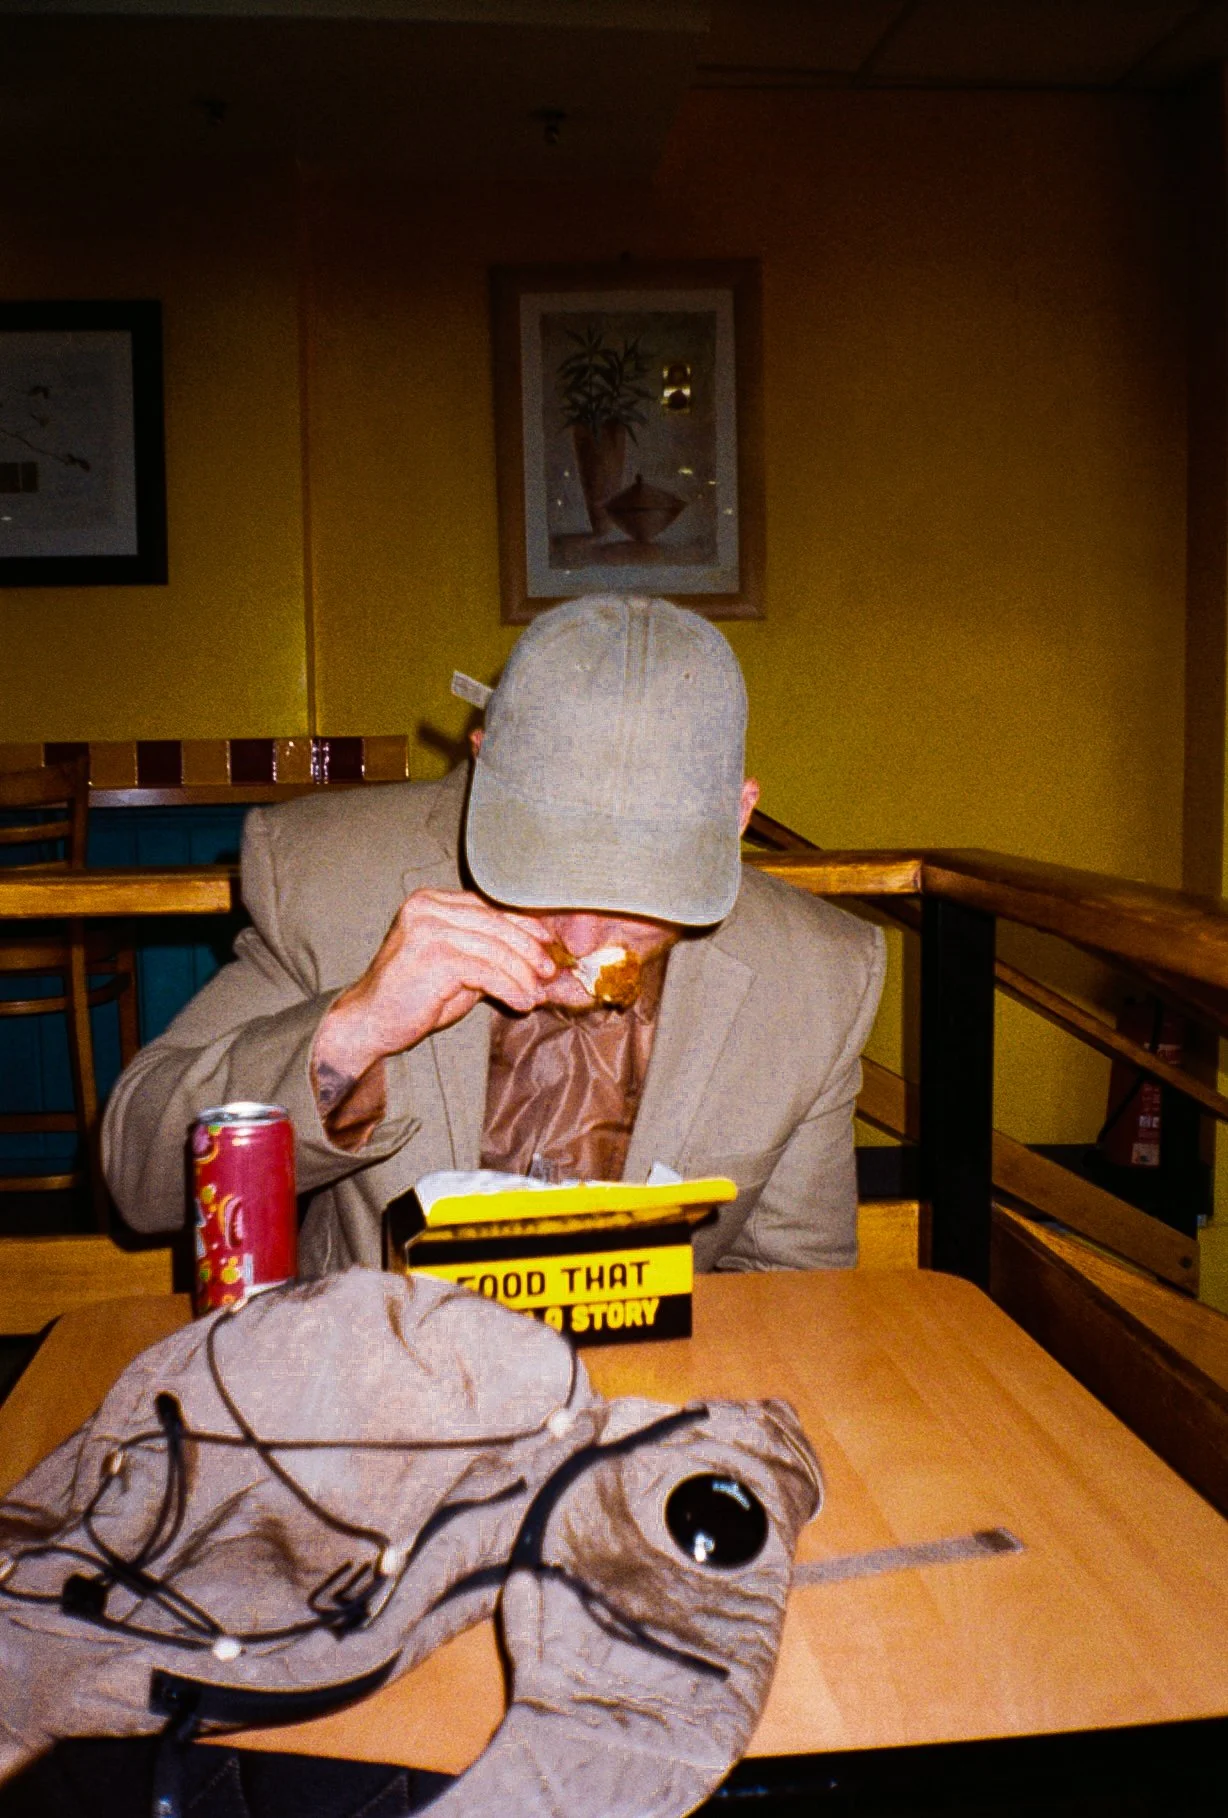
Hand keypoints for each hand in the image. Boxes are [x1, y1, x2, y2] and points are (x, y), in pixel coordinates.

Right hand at [313, 888, 586, 1096]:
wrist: (370, 1021)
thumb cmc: (414, 996)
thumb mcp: (456, 965)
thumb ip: (488, 952)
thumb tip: (539, 956)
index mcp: (431, 901)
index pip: (489, 906)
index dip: (524, 924)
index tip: (548, 945)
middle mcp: (427, 907)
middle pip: (496, 923)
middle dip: (529, 949)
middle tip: (549, 972)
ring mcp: (429, 929)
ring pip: (496, 948)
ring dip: (522, 975)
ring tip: (535, 995)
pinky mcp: (434, 957)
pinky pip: (487, 971)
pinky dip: (510, 988)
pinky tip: (521, 1003)